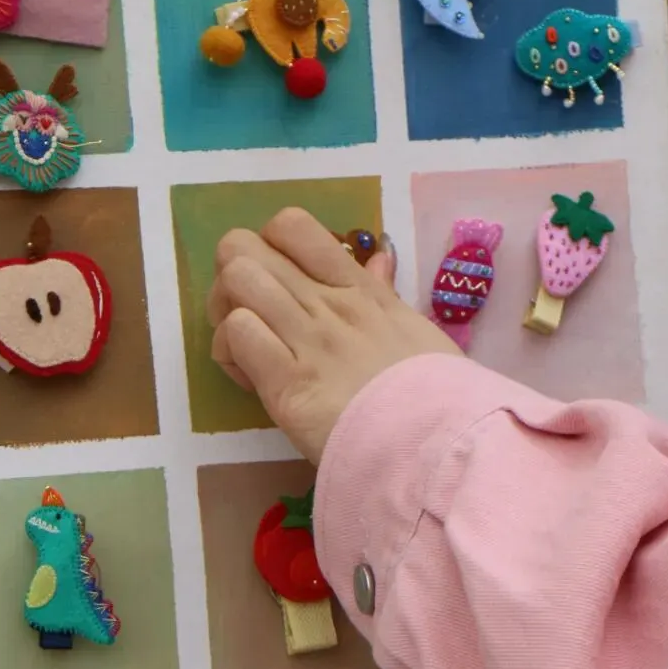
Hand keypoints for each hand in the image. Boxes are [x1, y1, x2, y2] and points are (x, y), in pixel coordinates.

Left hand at [208, 207, 460, 463]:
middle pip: (244, 248)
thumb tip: (378, 259)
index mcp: (358, 288)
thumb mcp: (416, 330)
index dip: (268, 246)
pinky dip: (229, 352)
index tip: (279, 281)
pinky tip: (249, 377)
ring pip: (236, 280)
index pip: (292, 226)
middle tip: (249, 316)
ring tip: (243, 347)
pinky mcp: (287, 382)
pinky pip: (237, 333)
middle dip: (233, 278)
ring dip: (225, 312)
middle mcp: (327, 303)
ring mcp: (307, 338)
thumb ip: (385, 293)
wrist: (441, 442)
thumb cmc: (438, 394)